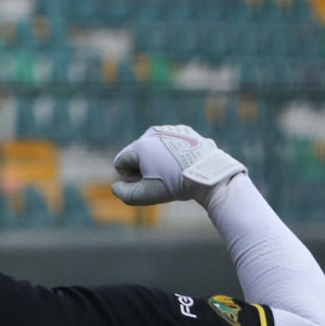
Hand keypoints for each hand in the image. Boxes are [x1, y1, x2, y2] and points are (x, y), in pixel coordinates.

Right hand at [111, 125, 246, 206]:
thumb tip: (116, 185)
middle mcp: (152, 132)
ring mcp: (169, 129)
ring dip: (157, 160)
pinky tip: (182, 162)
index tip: (148, 182)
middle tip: (162, 177)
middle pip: (136, 154)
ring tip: (173, 170)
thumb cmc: (174, 185)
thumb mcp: (143, 196)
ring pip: (152, 148)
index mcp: (140, 145)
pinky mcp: (184, 130)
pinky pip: (168, 143)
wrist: (207, 174)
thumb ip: (122, 193)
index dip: (130, 177)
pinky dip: (171, 153)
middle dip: (143, 167)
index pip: (120, 162)